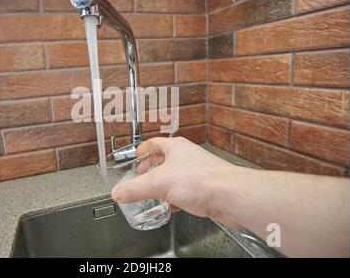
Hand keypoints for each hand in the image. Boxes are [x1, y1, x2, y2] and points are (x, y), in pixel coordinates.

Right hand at [111, 137, 241, 225]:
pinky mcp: (205, 187)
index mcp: (176, 148)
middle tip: (142, 176)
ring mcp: (198, 171)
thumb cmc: (204, 180)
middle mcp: (187, 157)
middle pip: (165, 160)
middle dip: (152, 170)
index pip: (154, 143)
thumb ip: (135, 189)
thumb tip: (118, 191)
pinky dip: (177, 197)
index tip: (136, 156)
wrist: (230, 196)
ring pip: (176, 176)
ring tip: (155, 193)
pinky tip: (174, 206)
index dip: (143, 150)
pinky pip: (186, 190)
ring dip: (164, 185)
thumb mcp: (159, 184)